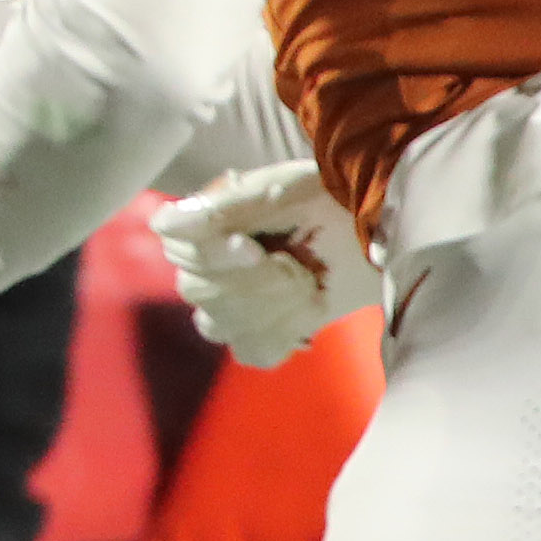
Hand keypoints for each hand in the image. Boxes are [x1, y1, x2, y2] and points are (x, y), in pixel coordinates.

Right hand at [154, 160, 371, 367]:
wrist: (376, 220)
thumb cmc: (325, 194)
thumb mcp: (275, 189)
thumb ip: (219, 207)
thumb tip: (164, 226)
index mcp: (203, 226)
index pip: (175, 249)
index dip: (211, 256)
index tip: (253, 249)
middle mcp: (209, 267)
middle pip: (197, 290)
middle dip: (254, 281)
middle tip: (297, 265)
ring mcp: (234, 305)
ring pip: (220, 324)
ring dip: (273, 305)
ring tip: (309, 284)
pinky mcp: (266, 334)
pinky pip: (252, 351)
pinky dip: (283, 334)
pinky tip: (306, 312)